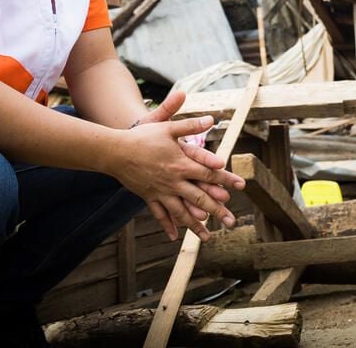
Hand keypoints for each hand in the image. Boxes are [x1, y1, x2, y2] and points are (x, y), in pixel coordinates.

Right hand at [109, 114, 244, 241]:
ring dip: (195, 226)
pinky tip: (174, 237)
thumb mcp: (167, 127)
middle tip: (230, 222)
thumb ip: (190, 124)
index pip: (209, 173)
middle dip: (216, 211)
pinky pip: (160, 214)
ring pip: (181, 213)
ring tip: (207, 237)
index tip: (241, 186)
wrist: (115, 151)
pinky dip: (168, 226)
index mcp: (181, 164)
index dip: (226, 179)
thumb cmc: (142, 137)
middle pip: (199, 198)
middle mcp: (173, 181)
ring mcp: (161, 192)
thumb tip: (212, 118)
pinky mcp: (149, 197)